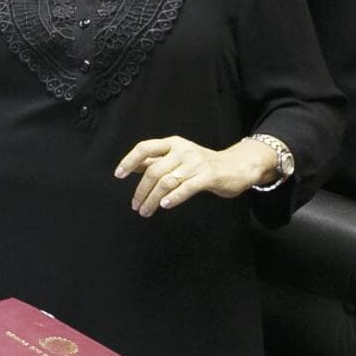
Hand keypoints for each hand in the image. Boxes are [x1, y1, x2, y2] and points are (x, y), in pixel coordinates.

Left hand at [114, 135, 270, 216]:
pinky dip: (173, 197)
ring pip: (166, 181)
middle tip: (135, 205)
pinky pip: (186, 187)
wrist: (236, 166)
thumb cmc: (202, 163)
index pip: (144, 148)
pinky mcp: (208, 176)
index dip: (129, 161)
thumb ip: (156, 161)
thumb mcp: (178, 157)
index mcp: (172, 144)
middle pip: (154, 170)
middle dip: (141, 190)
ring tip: (145, 211)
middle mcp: (182, 150)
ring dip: (152, 199)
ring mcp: (195, 163)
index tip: (119, 174)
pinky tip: (164, 205)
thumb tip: (133, 166)